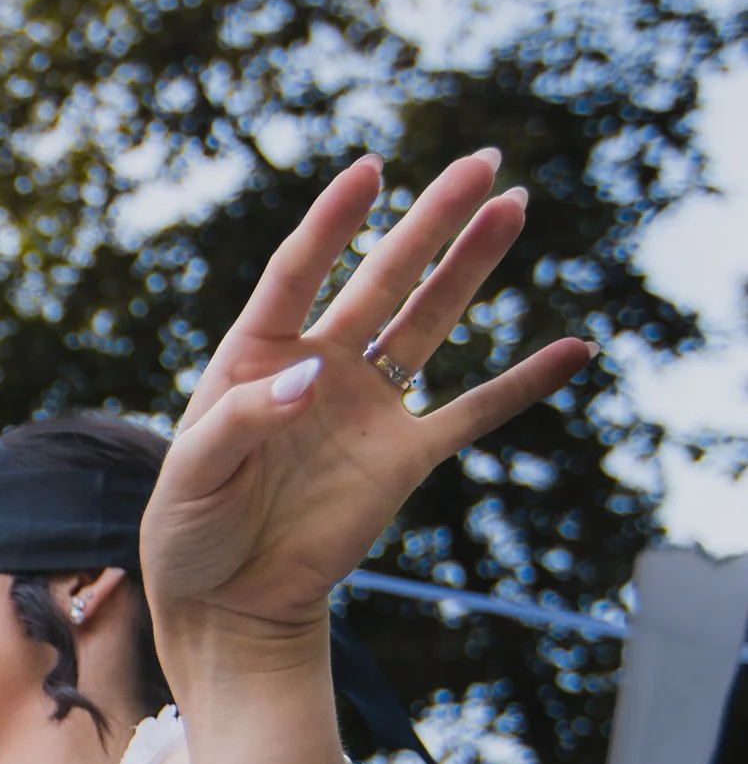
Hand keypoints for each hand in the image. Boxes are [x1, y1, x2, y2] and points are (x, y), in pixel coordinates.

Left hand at [142, 150, 589, 657]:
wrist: (225, 599)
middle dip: (431, 220)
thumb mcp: (192, 474)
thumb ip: (243, 421)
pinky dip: (525, 384)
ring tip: (513, 206)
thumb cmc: (189, 527)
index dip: (333, 222)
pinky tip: (573, 350)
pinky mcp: (405, 458)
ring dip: (472, 266)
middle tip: (482, 163)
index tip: (372, 169)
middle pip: (383, 278)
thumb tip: (310, 377)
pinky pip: (474, 413)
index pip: (298, 271)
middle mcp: (319, 364)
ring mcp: (367, 406)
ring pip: (429, 321)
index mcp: (256, 354)